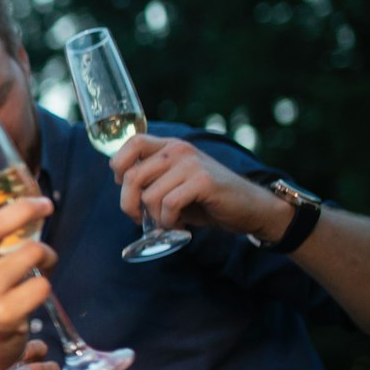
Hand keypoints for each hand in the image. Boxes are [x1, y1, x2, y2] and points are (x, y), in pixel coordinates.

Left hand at [110, 133, 289, 239]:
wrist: (249, 208)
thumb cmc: (206, 200)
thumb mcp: (174, 184)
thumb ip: (151, 180)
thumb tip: (122, 188)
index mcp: (170, 146)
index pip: (133, 142)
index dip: (119, 166)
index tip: (124, 186)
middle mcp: (179, 149)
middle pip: (132, 175)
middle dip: (128, 204)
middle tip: (140, 219)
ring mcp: (191, 163)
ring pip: (149, 194)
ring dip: (153, 218)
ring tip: (167, 224)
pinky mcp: (203, 181)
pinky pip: (169, 204)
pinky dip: (169, 222)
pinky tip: (179, 226)